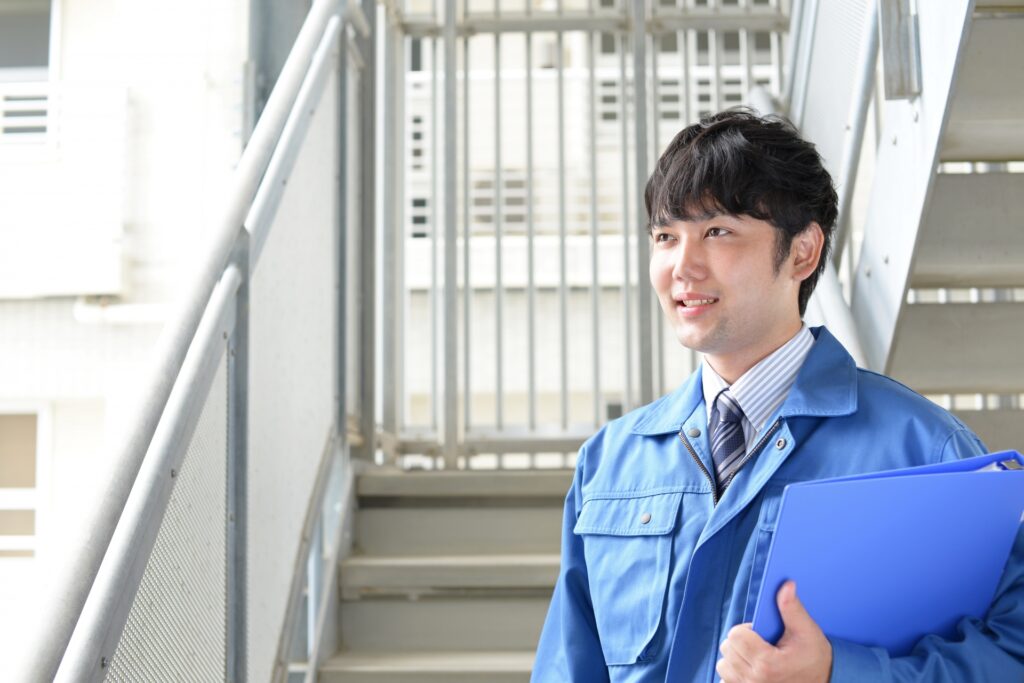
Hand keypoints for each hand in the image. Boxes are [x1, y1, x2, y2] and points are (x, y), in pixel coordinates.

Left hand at [715, 581, 832, 682]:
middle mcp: (754, 680)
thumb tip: (786, 584)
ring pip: (724, 664)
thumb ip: (792, 608)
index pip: (735, 635)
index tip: (760, 634)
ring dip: (736, 657)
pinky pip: (724, 680)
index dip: (746, 630)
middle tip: (761, 645)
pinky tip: (751, 671)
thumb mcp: (807, 632)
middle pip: (728, 648)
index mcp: (767, 663)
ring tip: (756, 658)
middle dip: (741, 642)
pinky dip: (734, 674)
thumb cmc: (814, 659)